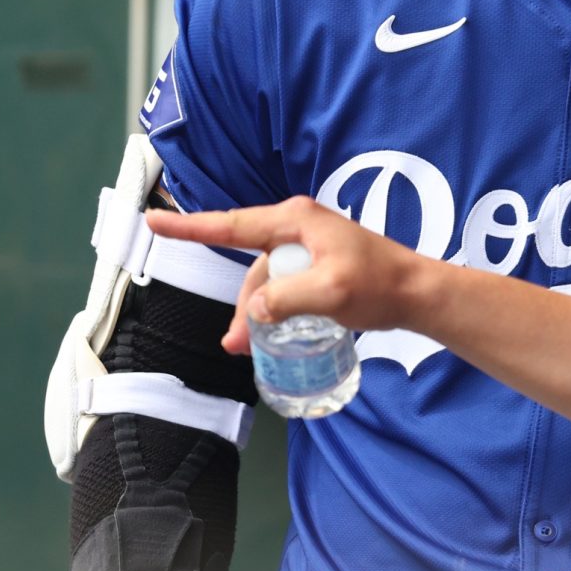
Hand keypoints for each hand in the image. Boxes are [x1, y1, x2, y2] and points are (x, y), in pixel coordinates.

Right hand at [144, 197, 432, 353]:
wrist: (417, 292)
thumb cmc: (379, 285)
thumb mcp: (331, 293)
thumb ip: (287, 299)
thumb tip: (254, 311)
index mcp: (295, 221)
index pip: (232, 224)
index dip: (190, 227)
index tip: (154, 222)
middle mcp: (297, 227)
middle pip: (250, 267)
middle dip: (240, 306)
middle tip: (234, 345)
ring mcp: (308, 244)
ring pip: (265, 282)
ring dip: (256, 315)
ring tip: (250, 349)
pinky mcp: (317, 263)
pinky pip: (282, 286)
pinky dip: (274, 310)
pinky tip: (273, 335)